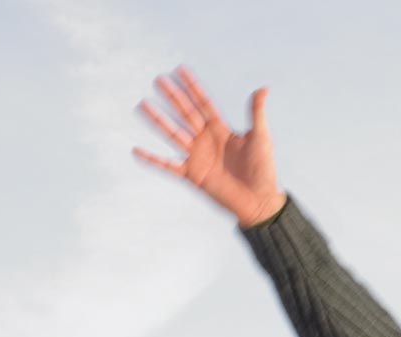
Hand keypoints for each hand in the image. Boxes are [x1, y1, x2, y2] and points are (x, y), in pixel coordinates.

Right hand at [133, 67, 285, 227]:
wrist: (260, 201)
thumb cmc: (264, 170)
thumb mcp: (261, 138)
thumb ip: (256, 113)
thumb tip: (264, 88)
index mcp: (221, 130)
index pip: (203, 103)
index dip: (193, 87)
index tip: (180, 70)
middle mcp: (206, 140)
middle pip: (185, 114)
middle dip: (173, 97)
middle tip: (158, 80)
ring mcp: (198, 157)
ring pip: (173, 134)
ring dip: (158, 120)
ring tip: (143, 105)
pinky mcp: (192, 175)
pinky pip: (167, 166)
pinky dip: (152, 159)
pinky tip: (136, 150)